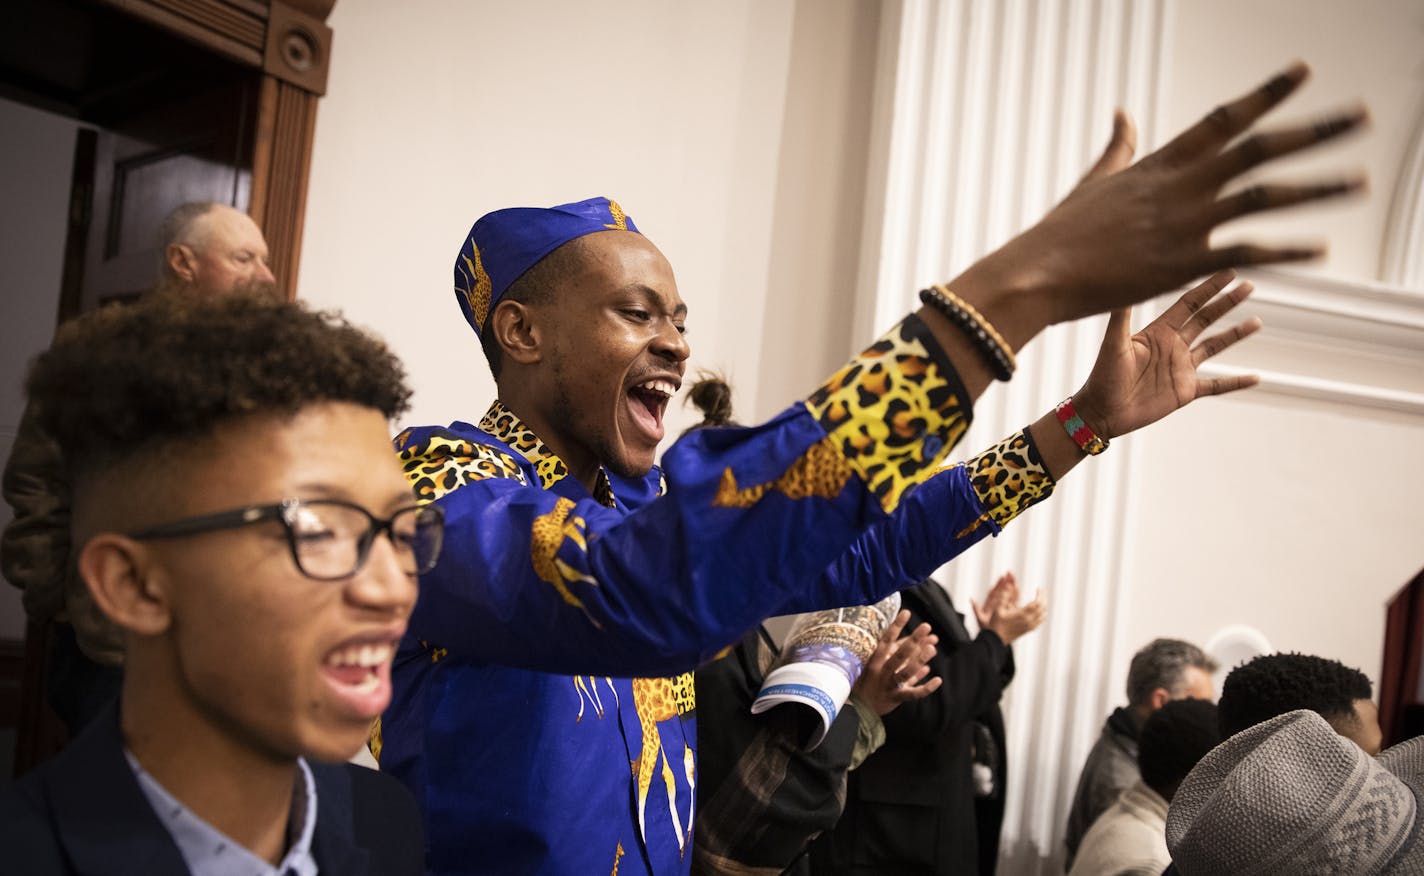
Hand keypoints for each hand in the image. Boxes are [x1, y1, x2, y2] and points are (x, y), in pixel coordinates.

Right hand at [852, 609, 942, 715]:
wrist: (859, 706)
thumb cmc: (870, 679)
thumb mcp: (878, 662)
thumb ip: (900, 651)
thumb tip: (923, 639)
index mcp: (874, 660)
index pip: (885, 640)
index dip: (896, 626)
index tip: (906, 612)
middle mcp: (881, 671)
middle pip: (898, 655)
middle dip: (913, 640)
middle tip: (926, 627)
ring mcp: (888, 685)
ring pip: (905, 673)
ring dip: (919, 660)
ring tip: (932, 648)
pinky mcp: (895, 698)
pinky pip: (912, 694)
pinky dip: (925, 688)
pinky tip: (938, 679)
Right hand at [972, 572, 1045, 645]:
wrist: (996, 640)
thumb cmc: (996, 624)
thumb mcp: (998, 608)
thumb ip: (1004, 596)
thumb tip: (1009, 584)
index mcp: (1022, 614)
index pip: (1037, 603)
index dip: (1040, 595)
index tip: (1039, 588)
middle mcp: (1028, 620)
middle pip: (1042, 608)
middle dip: (1044, 598)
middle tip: (1042, 591)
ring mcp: (1030, 626)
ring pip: (1043, 614)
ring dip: (1044, 606)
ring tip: (1042, 599)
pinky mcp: (1029, 630)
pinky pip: (1040, 621)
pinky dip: (1042, 614)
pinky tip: (1041, 611)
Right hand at [976, 62, 1365, 331]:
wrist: (1039, 272)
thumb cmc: (1061, 231)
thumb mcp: (1096, 180)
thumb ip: (1120, 146)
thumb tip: (1123, 112)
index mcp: (1161, 163)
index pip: (1224, 118)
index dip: (1267, 93)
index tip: (1304, 70)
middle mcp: (1181, 186)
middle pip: (1260, 148)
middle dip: (1314, 130)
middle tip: (1360, 115)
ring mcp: (1184, 224)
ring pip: (1265, 196)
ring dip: (1319, 187)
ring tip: (1361, 180)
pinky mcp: (1182, 263)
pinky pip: (1247, 252)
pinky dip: (1287, 250)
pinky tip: (1322, 247)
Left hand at [1072, 270, 1260, 439]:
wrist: (1101, 412)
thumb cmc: (1102, 377)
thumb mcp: (1113, 344)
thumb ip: (1121, 317)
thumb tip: (1124, 285)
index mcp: (1158, 331)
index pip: (1188, 303)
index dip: (1208, 287)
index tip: (1228, 271)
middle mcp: (1172, 346)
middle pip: (1206, 319)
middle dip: (1227, 303)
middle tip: (1249, 286)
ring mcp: (1181, 368)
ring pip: (1215, 346)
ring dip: (1235, 335)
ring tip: (1257, 322)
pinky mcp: (1185, 391)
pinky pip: (1217, 385)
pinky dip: (1236, 382)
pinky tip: (1256, 378)